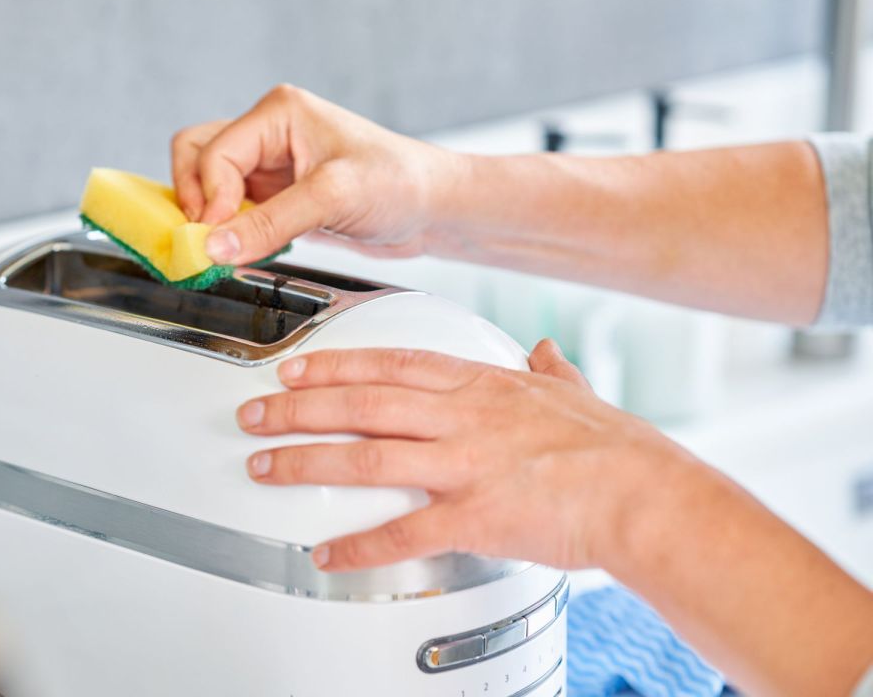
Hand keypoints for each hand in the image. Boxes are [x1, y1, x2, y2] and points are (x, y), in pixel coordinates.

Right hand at [170, 84, 462, 264]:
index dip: (208, 198)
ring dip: (209, 214)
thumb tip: (215, 246)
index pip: (213, 152)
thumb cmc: (399, 182)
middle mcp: (268, 133)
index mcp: (278, 112)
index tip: (214, 238)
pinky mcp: (278, 194)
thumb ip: (269, 223)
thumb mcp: (332, 199)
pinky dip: (229, 229)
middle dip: (193, 198)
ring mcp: (270, 164)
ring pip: (208, 183)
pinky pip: (232, 208)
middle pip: (195, 155)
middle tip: (207, 238)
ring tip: (227, 243)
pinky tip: (247, 248)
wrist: (433, 207)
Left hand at [236, 339, 707, 571]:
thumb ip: (551, 370)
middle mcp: (463, 418)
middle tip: (254, 411)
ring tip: (263, 465)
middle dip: (299, 407)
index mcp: (481, 386)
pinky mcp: (476, 517)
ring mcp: (466, 465)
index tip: (295, 365)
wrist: (649, 496)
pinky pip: (404, 532)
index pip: (391, 363)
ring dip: (307, 461)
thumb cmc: (617, 449)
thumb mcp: (577, 392)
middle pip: (363, 404)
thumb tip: (544, 351)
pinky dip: (360, 545)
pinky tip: (327, 553)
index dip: (335, 363)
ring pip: (368, 458)